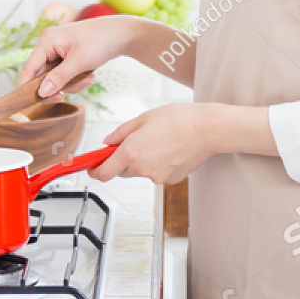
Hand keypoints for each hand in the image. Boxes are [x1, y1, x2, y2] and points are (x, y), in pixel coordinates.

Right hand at [18, 17, 141, 98]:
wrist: (123, 34)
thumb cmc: (101, 41)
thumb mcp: (79, 62)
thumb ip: (59, 78)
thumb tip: (42, 93)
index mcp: (48, 40)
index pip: (29, 67)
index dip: (27, 86)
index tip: (30, 103)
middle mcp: (50, 44)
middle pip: (42, 75)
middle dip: (58, 86)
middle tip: (66, 96)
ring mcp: (59, 51)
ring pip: (55, 78)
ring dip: (70, 84)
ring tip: (87, 80)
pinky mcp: (68, 56)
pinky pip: (65, 75)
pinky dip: (75, 80)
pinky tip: (88, 77)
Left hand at [88, 103, 217, 185]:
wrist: (208, 129)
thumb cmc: (178, 119)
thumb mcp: (144, 118)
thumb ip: (122, 132)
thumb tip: (107, 142)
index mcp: (131, 153)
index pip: (104, 172)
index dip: (95, 171)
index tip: (91, 169)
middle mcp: (142, 169)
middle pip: (122, 171)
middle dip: (123, 159)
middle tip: (135, 142)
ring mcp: (158, 177)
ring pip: (141, 171)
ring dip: (143, 160)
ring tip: (160, 140)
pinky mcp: (172, 180)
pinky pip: (157, 173)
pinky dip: (159, 164)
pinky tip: (171, 149)